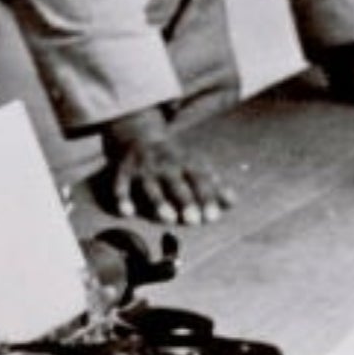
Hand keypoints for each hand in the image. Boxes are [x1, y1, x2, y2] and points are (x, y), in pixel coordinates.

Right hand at [90, 106, 232, 225]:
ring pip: (150, 186)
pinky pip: (120, 184)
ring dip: (159, 201)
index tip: (213, 216)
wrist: (138, 134)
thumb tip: (232, 201)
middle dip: (185, 200)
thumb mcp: (193, 164)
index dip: (206, 197)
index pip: (199, 179)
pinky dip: (122, 197)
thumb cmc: (173, 158)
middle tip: (194, 221)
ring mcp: (143, 167)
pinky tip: (127, 212)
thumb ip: (212, 184)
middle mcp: (165, 164)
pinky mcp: (123, 170)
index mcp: (185, 163)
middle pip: (176, 183)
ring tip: (168, 218)